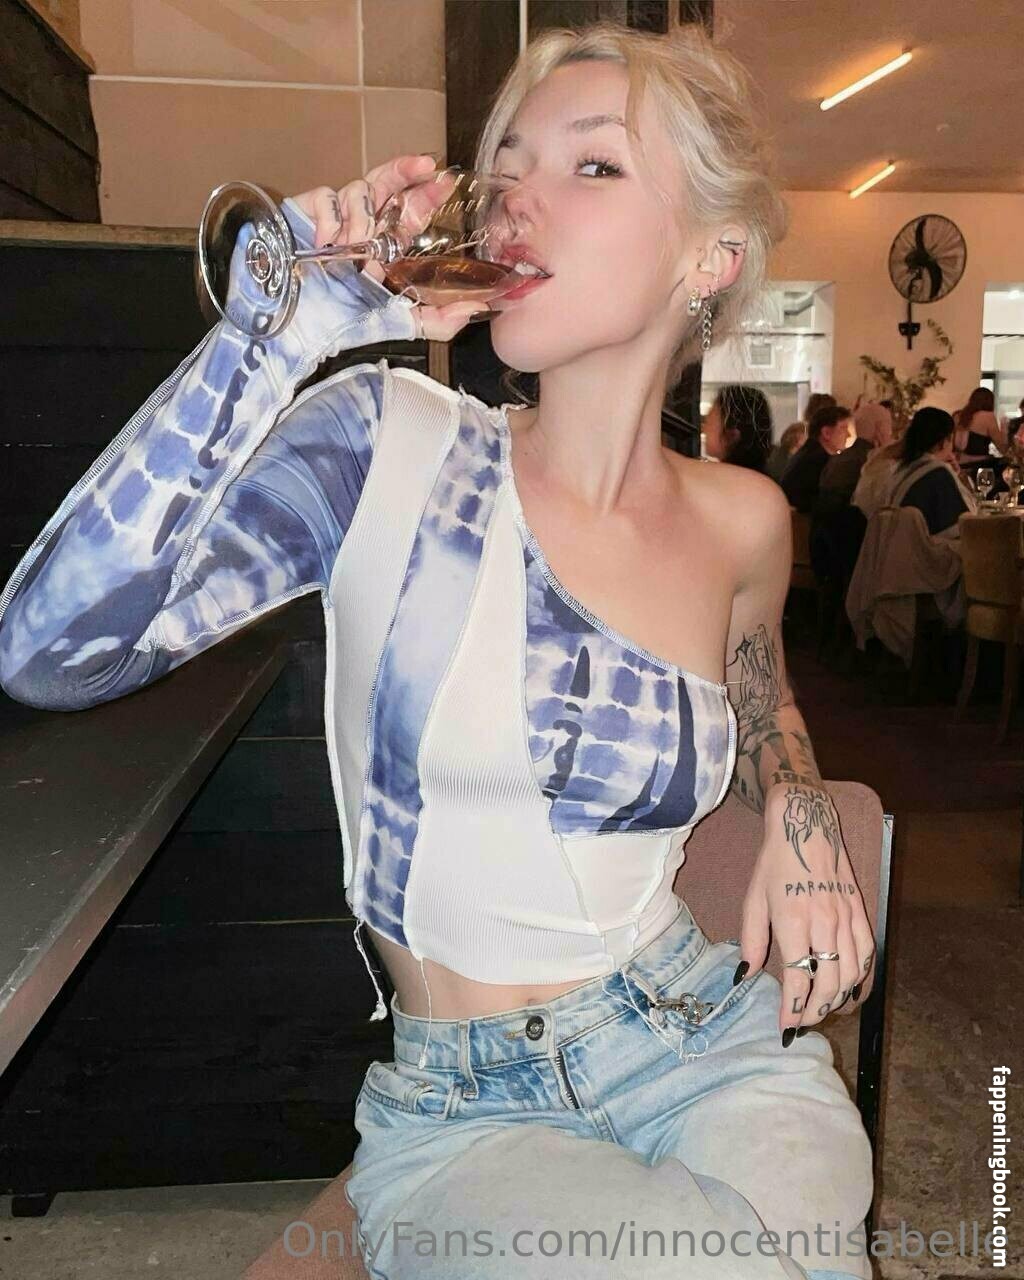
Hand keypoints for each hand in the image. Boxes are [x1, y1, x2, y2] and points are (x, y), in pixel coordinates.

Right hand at [289, 154, 490, 342]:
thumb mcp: (402, 325)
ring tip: (356, 250)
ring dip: (363, 219)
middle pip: (387, 182)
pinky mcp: (308, 212)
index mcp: (386, 244)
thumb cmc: (347, 322)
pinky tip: (328, 245)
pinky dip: (331, 220)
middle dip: (406, 170)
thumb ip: (441, 320)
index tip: (446, 181)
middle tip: (425, 166)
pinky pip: (327, 198)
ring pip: (360, 190)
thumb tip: (478, 308)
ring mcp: (336, 217)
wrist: (299, 324)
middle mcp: (364, 225)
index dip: (427, 191)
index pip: (411, 208)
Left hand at [735, 784, 876, 1043]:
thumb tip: (745, 975)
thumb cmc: (774, 862)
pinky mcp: (860, 910)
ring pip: (852, 973)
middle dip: (816, 1011)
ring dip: (839, 1000)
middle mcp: (824, 922)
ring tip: (823, 1011)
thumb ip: (752, 940)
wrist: (806, 825)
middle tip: (802, 1024)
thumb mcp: (753, 898)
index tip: (785, 1027)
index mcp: (793, 920)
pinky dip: (861, 978)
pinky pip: (867, 953)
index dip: (793, 1009)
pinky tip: (850, 990)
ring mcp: (846, 916)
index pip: (798, 978)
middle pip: (829, 983)